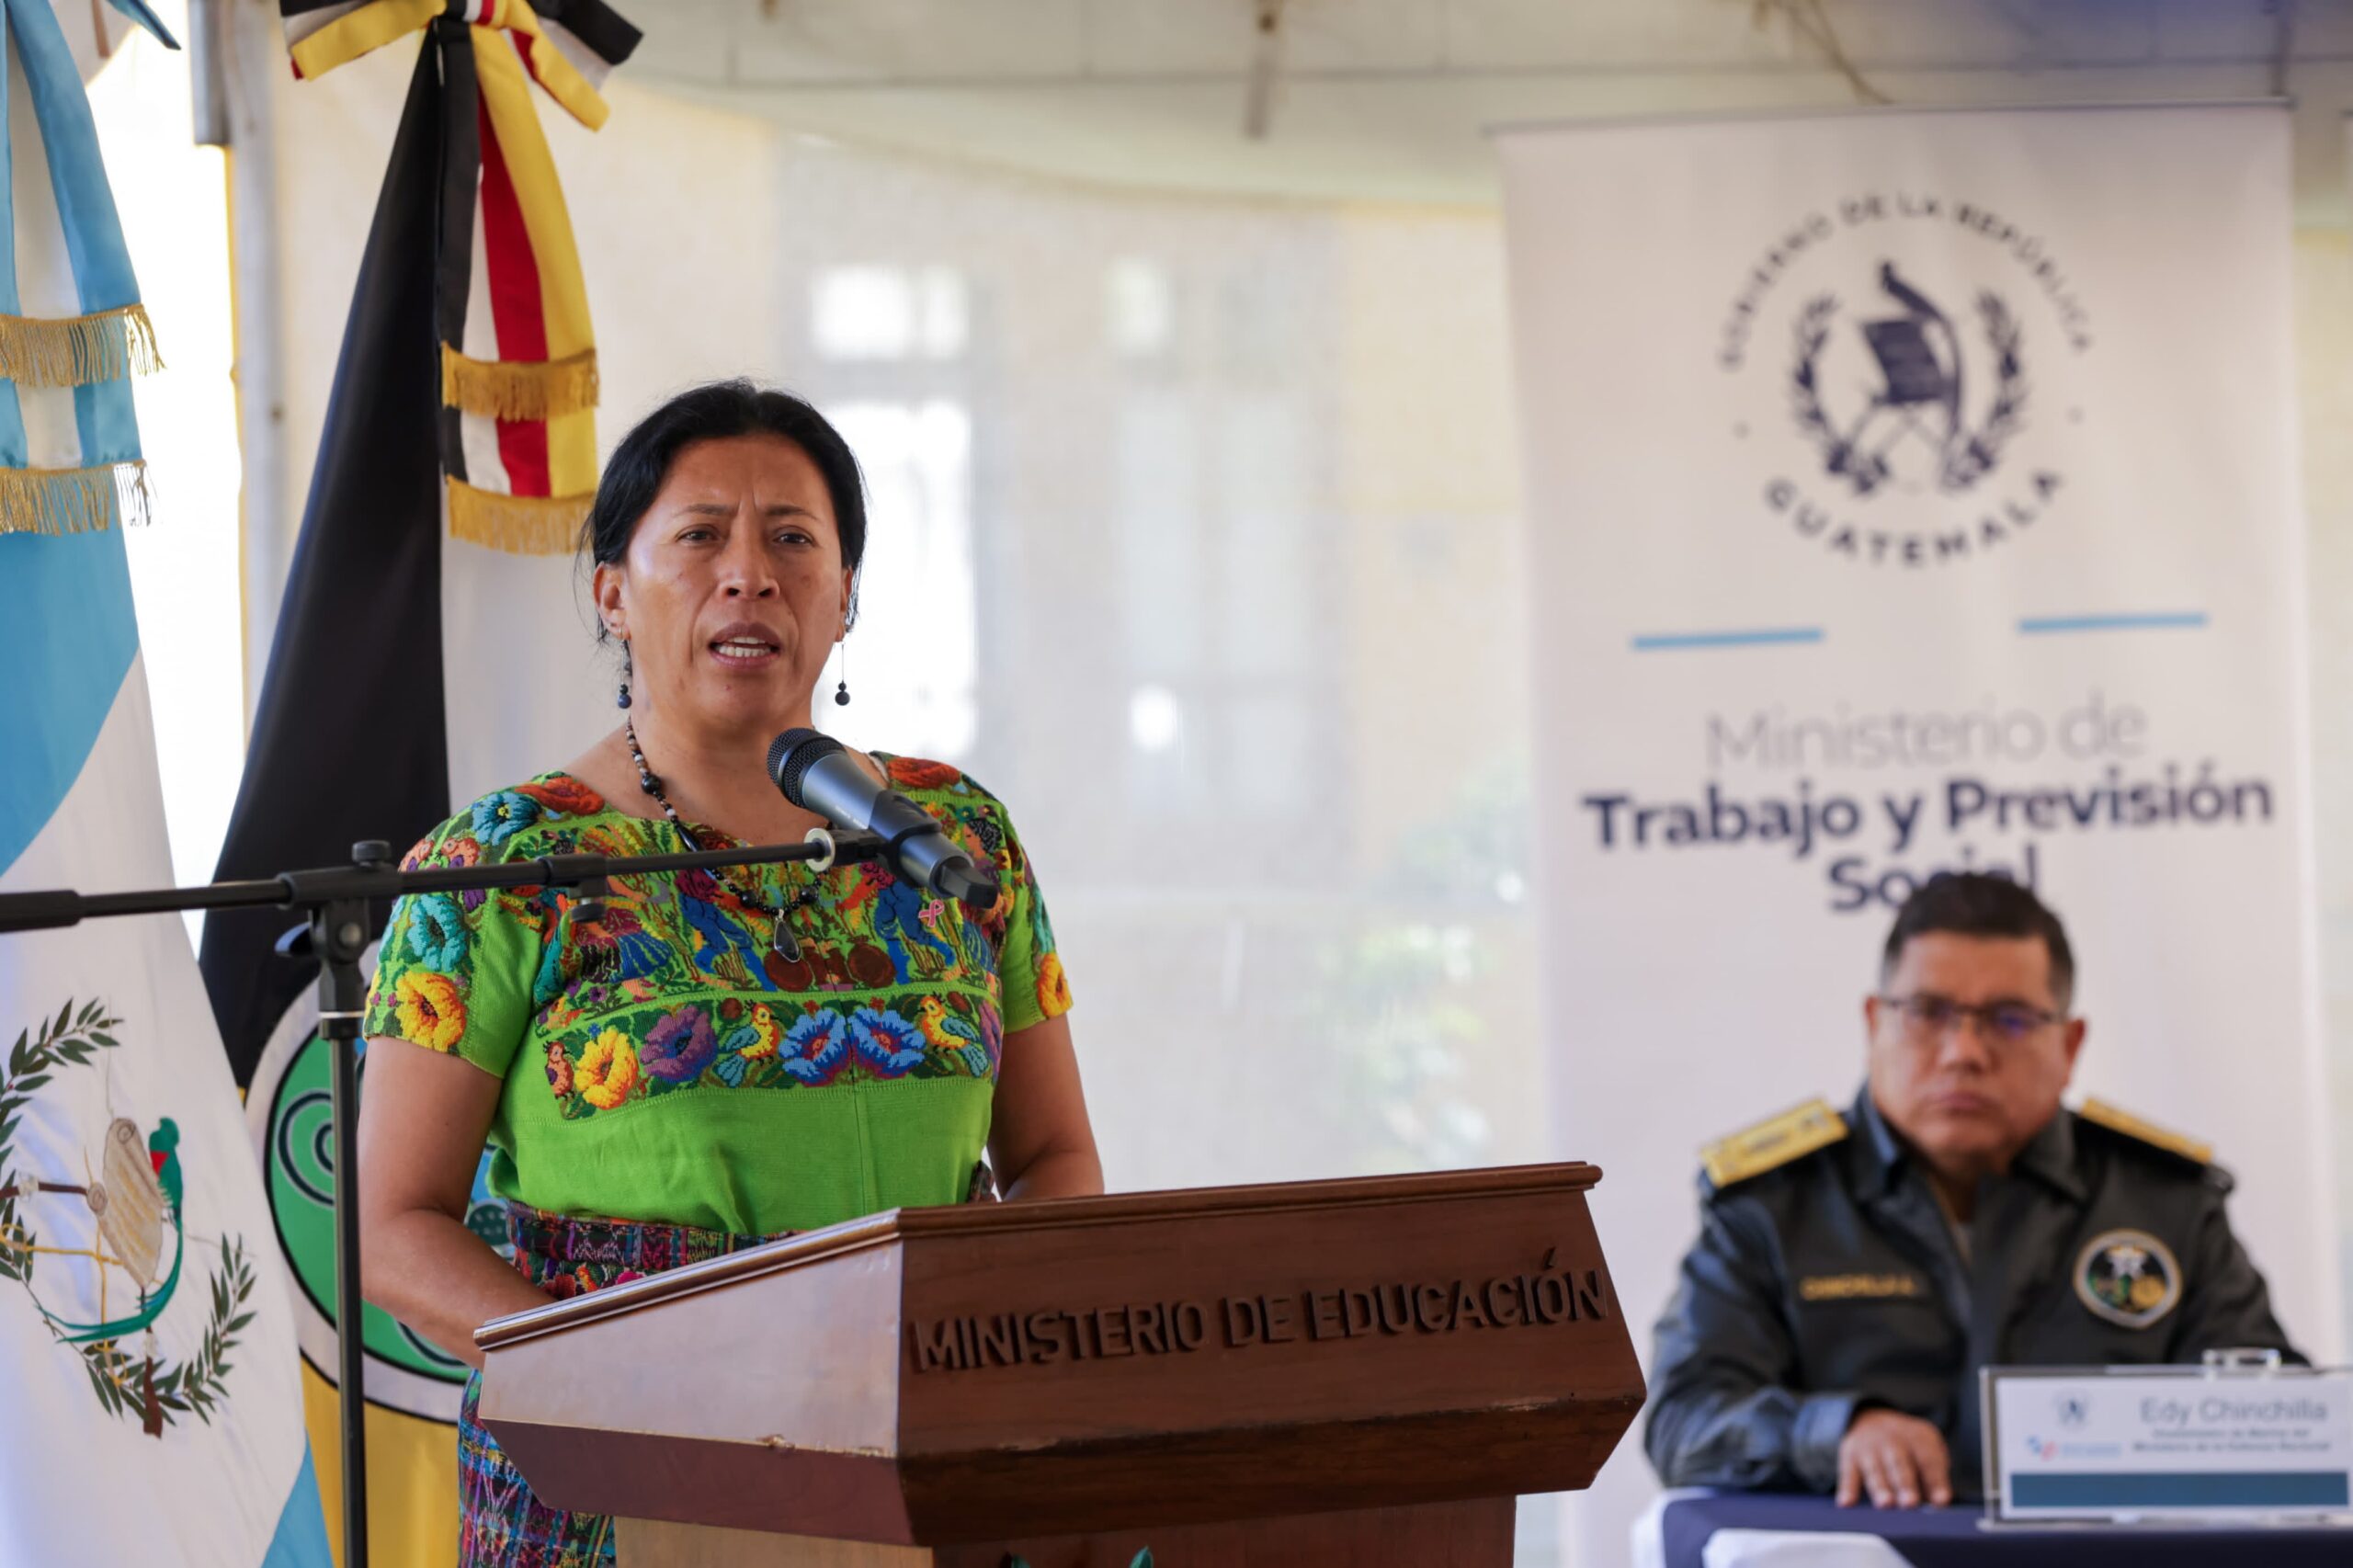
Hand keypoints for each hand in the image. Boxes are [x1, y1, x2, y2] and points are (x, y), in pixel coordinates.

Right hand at [1835, 1408, 1952, 1508]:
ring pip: (1875, 1470)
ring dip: (1880, 1487)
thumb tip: (1936, 1505)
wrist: (1870, 1417)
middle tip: (1910, 1503)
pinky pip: (1848, 1473)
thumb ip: (1933, 1476)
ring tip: (1886, 1504)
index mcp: (1918, 1437)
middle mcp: (1892, 1439)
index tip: (1941, 1501)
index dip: (1936, 1480)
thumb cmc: (1908, 1447)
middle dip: (1905, 1484)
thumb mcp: (1926, 1449)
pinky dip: (1847, 1488)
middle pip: (1900, 1464)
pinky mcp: (1849, 1456)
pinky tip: (1847, 1503)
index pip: (1929, 1459)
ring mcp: (1869, 1447)